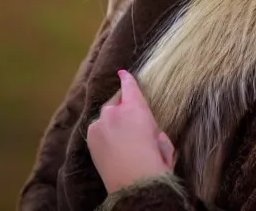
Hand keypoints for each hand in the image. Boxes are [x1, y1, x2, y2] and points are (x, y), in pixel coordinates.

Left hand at [86, 70, 176, 193]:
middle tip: (130, 125)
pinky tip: (111, 147)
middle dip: (122, 108)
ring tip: (121, 141)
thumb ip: (154, 130)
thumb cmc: (155, 164)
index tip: (122, 73)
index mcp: (136, 108)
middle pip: (117, 102)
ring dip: (112, 123)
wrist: (134, 184)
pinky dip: (103, 133)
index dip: (126, 78)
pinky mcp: (92, 135)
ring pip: (106, 116)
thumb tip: (151, 134)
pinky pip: (99, 129)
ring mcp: (100, 122)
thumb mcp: (163, 142)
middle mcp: (115, 110)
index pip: (129, 86)